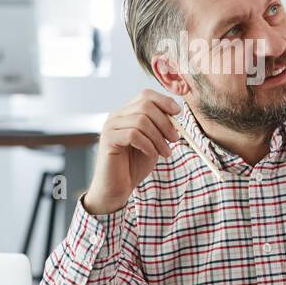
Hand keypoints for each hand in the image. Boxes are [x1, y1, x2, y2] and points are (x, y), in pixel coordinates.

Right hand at [82, 90, 181, 215]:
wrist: (116, 189)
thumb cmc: (133, 167)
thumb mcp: (152, 144)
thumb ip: (160, 129)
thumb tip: (175, 116)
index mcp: (126, 114)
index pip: (145, 95)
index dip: (164, 101)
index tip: (177, 113)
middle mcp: (116, 116)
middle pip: (146, 105)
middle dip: (165, 122)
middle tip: (175, 139)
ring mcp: (110, 127)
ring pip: (141, 120)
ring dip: (159, 137)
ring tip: (165, 152)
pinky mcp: (108, 139)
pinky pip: (134, 134)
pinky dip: (148, 145)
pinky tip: (151, 155)